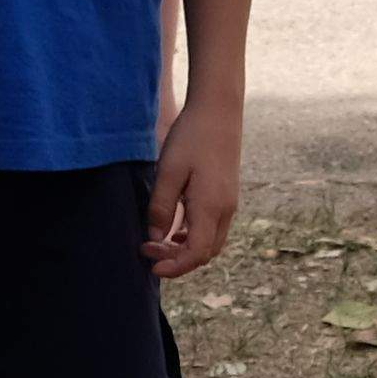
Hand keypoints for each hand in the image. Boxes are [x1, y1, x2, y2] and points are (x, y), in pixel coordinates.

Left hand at [146, 99, 243, 277]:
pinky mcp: (226, 196)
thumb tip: (155, 237)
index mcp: (210, 207)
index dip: (173, 267)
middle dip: (177, 260)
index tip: (150, 266)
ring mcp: (228, 204)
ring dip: (185, 250)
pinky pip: (212, 229)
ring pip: (210, 243)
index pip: (195, 254)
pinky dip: (194, 237)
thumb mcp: (169, 171)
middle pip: (204, 254)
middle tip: (148, 250)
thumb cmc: (192, 136)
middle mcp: (224, 211)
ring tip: (159, 242)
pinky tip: (175, 228)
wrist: (218, 111)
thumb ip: (162, 207)